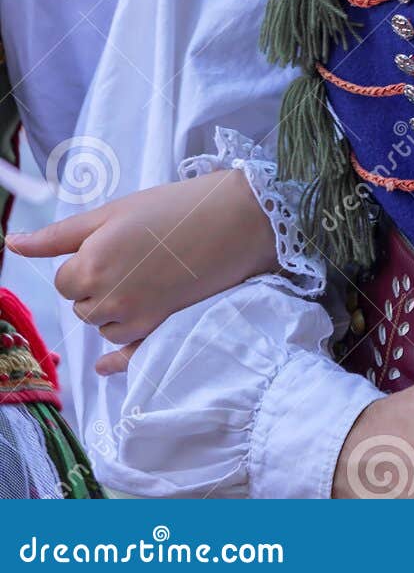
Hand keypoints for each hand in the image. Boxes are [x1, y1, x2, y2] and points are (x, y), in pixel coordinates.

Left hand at [6, 171, 278, 371]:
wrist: (233, 220)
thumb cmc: (172, 207)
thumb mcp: (112, 211)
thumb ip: (58, 235)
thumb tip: (10, 244)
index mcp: (90, 264)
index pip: (64, 280)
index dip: (83, 262)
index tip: (109, 245)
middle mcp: (107, 298)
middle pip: (82, 305)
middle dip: (96, 287)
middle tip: (131, 256)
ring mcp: (134, 319)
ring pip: (103, 325)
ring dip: (113, 309)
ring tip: (145, 277)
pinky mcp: (158, 331)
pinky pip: (124, 356)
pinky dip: (115, 359)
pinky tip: (105, 364)